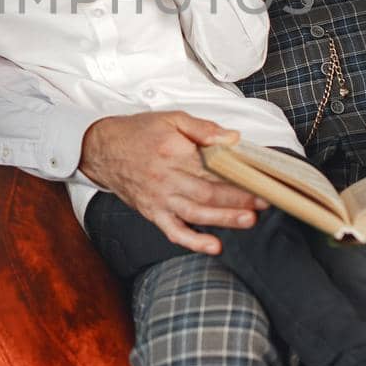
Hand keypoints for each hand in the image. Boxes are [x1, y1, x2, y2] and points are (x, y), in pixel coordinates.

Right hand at [80, 111, 264, 254]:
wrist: (102, 149)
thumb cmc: (138, 132)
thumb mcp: (171, 119)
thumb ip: (203, 128)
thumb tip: (232, 139)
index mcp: (173, 153)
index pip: (212, 168)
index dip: (238, 176)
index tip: (260, 180)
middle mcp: (166, 179)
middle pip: (208, 193)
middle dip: (238, 199)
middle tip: (264, 202)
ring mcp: (159, 199)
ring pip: (196, 213)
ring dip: (223, 219)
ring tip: (248, 221)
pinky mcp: (153, 213)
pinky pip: (174, 231)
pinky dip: (194, 241)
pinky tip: (213, 246)